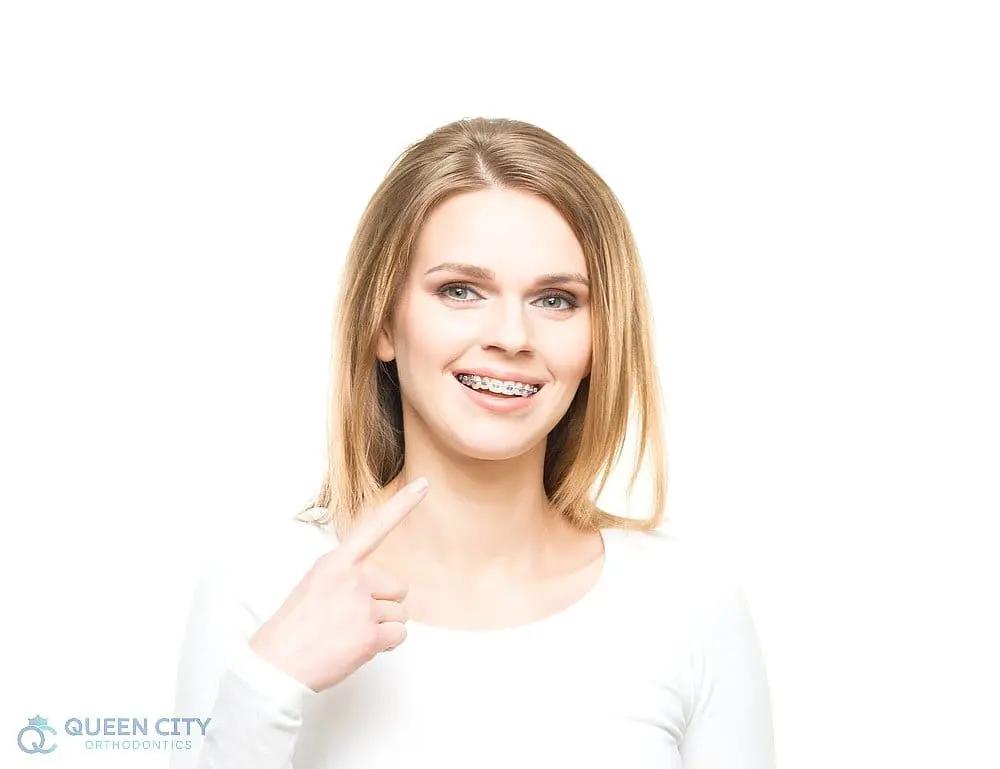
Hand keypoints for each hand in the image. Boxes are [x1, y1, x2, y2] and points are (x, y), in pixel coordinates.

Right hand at [248, 477, 428, 692]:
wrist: (276, 665)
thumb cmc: (294, 629)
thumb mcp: (314, 585)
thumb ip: (346, 577)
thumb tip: (374, 586)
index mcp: (336, 562)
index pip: (375, 527)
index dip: (403, 505)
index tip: (424, 485)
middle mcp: (352, 578)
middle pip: (399, 587)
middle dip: (385, 605)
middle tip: (353, 620)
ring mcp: (362, 606)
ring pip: (400, 614)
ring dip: (383, 628)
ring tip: (350, 636)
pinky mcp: (370, 634)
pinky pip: (399, 635)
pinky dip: (386, 645)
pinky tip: (359, 648)